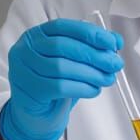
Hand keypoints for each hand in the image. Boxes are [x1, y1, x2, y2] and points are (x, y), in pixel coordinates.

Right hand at [0, 18, 122, 139]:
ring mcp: (23, 69)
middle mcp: (25, 49)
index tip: (112, 42)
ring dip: (91, 73)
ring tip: (107, 79)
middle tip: (115, 64)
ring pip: (62, 68)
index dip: (90, 33)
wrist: (35, 112)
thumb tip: (116, 41)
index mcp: (37, 35)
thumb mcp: (71, 60)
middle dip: (94, 55)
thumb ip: (91, 47)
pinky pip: (59, 87)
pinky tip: (94, 90)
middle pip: (63, 47)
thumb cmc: (54, 81)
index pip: (64, 27)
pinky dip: (82, 88)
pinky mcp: (28, 90)